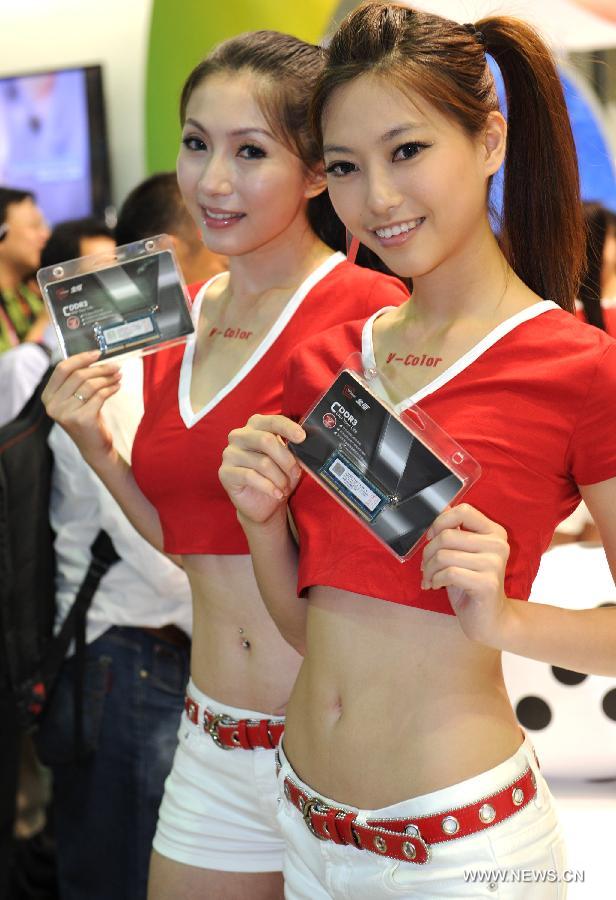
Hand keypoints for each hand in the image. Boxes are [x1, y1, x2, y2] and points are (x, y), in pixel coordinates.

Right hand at [41, 350, 121, 462]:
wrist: (94, 447)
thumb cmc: (87, 418)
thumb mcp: (75, 399)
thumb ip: (76, 381)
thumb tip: (94, 356)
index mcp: (48, 396)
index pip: (61, 369)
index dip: (80, 358)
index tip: (97, 353)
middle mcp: (53, 405)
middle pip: (78, 375)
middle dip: (100, 368)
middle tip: (115, 367)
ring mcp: (66, 413)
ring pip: (90, 385)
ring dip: (108, 378)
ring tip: (118, 376)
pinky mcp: (82, 419)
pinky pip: (100, 396)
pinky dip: (111, 388)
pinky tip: (117, 387)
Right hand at [219, 414, 304, 524]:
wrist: (262, 504)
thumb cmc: (276, 477)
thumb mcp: (287, 460)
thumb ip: (292, 449)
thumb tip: (305, 443)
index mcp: (255, 426)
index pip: (272, 421)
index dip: (288, 428)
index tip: (302, 437)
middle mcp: (239, 436)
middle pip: (266, 440)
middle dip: (286, 460)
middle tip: (296, 474)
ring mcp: (230, 454)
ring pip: (262, 462)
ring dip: (279, 478)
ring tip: (286, 488)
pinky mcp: (225, 472)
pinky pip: (251, 477)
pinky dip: (269, 487)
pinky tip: (277, 494)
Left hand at [421, 503, 511, 645]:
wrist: (489, 618)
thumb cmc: (471, 583)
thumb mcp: (462, 553)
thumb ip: (455, 530)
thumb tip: (441, 507)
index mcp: (494, 532)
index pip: (463, 510)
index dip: (440, 522)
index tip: (431, 537)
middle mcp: (498, 544)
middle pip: (447, 535)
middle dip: (428, 553)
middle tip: (426, 567)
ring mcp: (495, 564)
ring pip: (444, 555)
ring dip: (429, 569)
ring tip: (430, 578)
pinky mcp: (488, 583)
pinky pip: (449, 573)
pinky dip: (435, 580)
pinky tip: (437, 585)